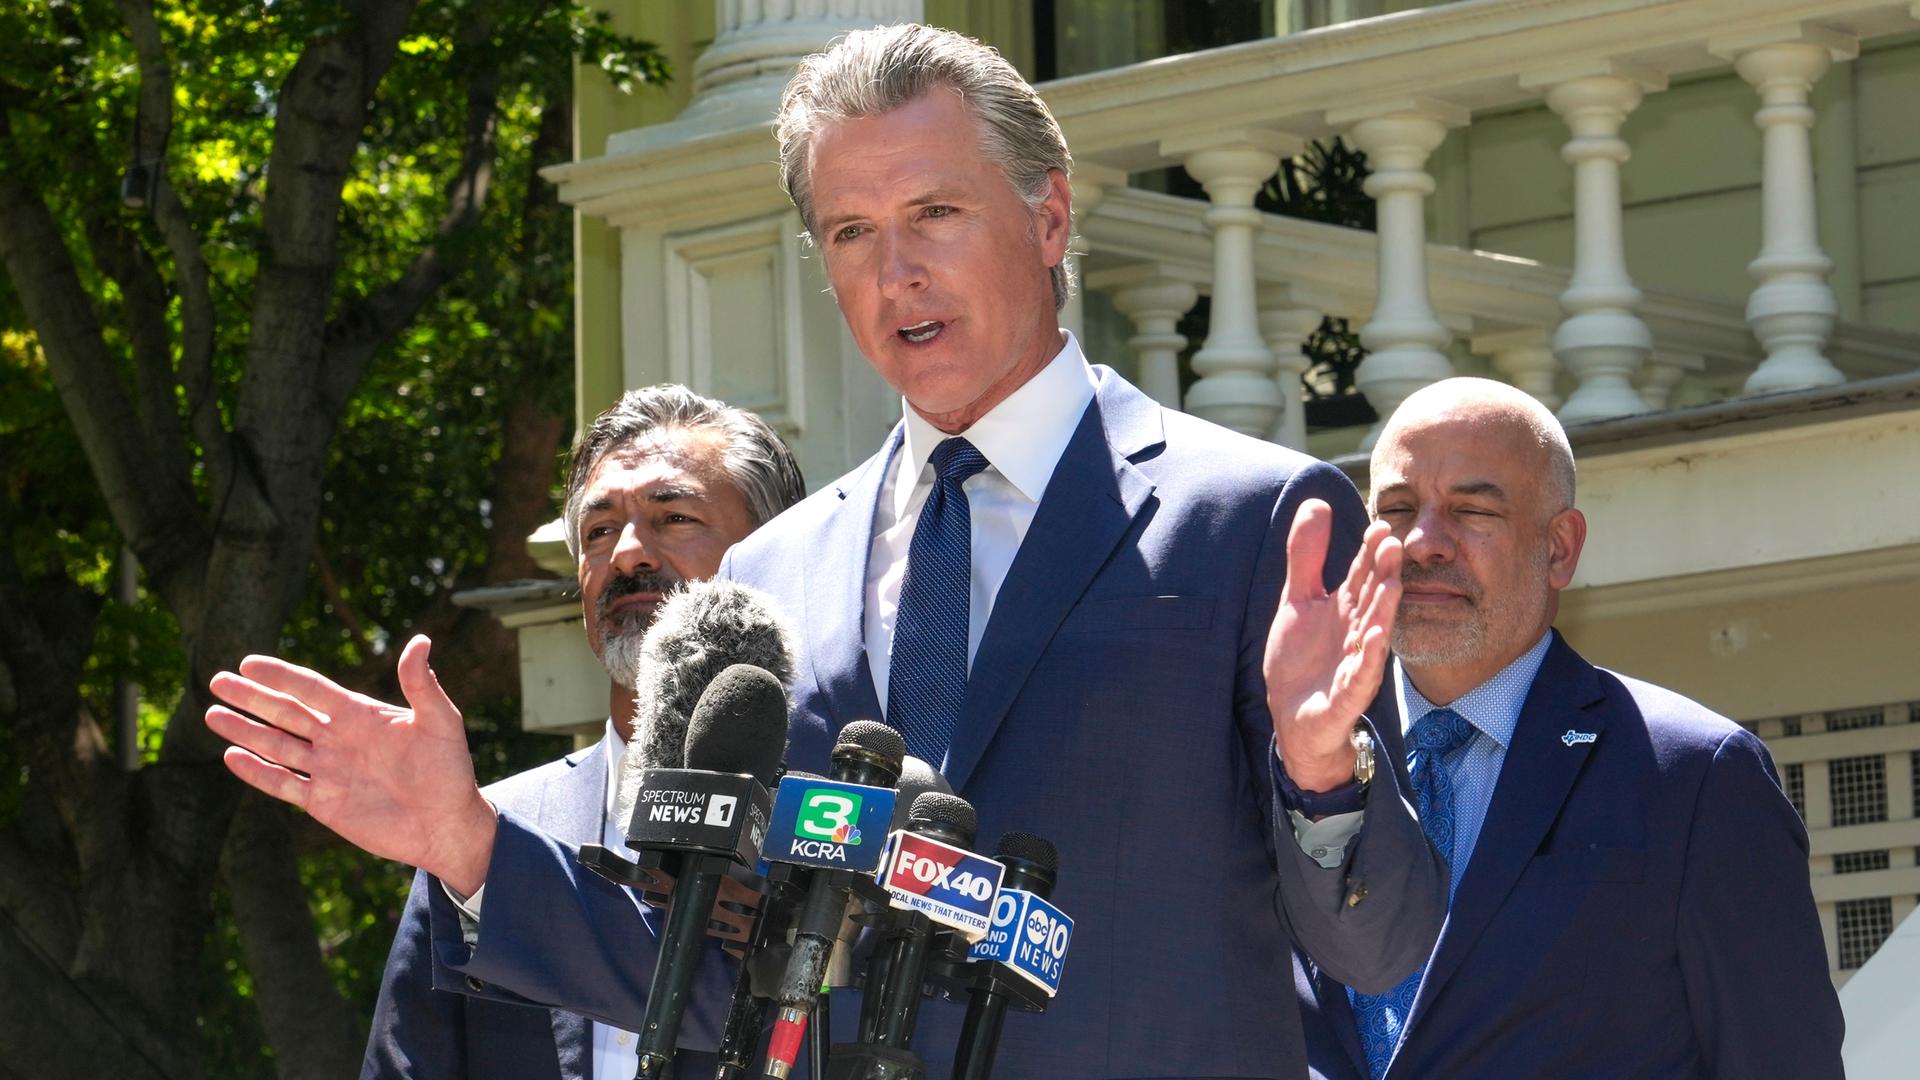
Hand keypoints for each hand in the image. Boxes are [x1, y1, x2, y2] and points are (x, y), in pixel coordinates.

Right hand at [204, 635, 497, 894]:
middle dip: (252, 697)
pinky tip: (232, 756)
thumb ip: (422, 684)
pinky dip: (257, 772)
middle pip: (286, 712)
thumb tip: (420, 640)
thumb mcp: (440, 721)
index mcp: (361, 715)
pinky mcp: (323, 802)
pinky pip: (283, 784)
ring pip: (277, 745)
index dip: (281, 676)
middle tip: (217, 680)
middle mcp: (338, 739)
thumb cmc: (450, 770)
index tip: (249, 662)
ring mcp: (328, 770)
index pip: (312, 689)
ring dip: (245, 730)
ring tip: (211, 714)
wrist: (447, 824)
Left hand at [1265, 499, 1401, 791]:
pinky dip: (1369, 656)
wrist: (1293, 717)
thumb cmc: (1301, 660)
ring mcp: (1354, 663)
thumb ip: (1306, 557)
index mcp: (1345, 608)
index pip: (1361, 574)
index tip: (1380, 524)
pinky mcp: (1347, 693)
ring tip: (1393, 582)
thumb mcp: (1297, 600)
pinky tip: (1374, 635)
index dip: (1369, 552)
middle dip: (1383, 572)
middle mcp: (1356, 631)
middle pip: (1373, 598)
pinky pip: (1361, 674)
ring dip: (1384, 609)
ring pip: (1374, 632)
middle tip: (1392, 543)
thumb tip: (1317, 503)